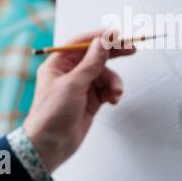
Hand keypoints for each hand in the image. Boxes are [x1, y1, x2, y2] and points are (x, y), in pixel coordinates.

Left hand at [21, 27, 135, 172]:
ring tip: (117, 93)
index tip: (117, 34)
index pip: (81, 44)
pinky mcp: (90, 101)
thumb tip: (102, 42)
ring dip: (114, 82)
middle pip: (95, 56)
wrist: (50, 146)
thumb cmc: (52, 114)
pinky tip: (114, 100)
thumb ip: (91, 63)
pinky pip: (106, 90)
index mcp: (58, 64)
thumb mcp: (73, 85)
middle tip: (132, 48)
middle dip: (114, 54)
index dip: (99, 37)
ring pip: (104, 75)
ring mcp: (81, 87)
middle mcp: (69, 73)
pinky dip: (112, 93)